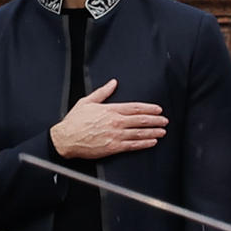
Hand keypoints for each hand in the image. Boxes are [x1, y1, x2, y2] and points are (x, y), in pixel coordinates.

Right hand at [50, 79, 166, 159]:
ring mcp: (115, 135)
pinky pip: (133, 145)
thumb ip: (103, 92)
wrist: (66, 139)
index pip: (135, 108)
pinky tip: (152, 142)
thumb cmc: (74, 121)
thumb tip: (113, 83)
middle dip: (155, 120)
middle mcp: (115, 122)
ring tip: (162, 131)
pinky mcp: (114, 147)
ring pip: (139, 133)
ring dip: (153, 132)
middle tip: (164, 120)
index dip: (149, 108)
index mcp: (110, 110)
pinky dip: (144, 143)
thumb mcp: (87, 102)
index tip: (158, 109)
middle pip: (141, 120)